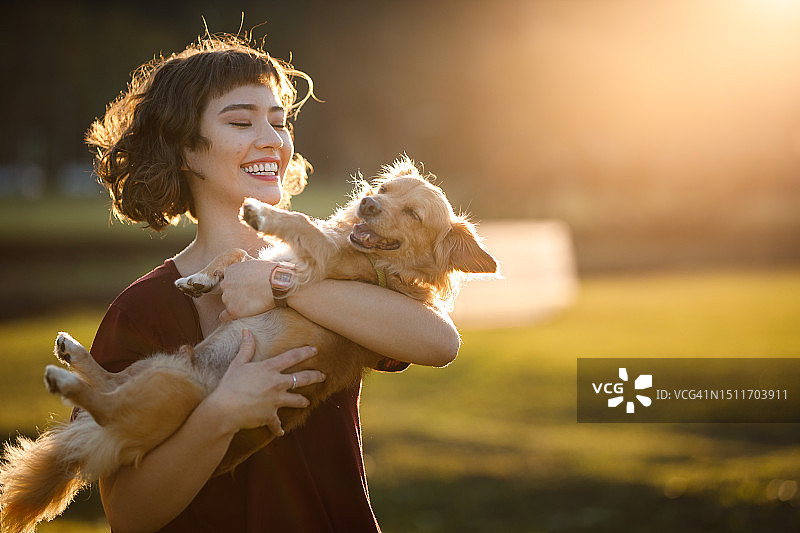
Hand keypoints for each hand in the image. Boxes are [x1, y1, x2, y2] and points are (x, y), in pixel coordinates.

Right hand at [205, 330, 324, 436]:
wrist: (225, 409)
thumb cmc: (230, 384)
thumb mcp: (238, 364)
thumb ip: (246, 348)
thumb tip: (247, 331)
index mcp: (270, 368)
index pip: (292, 357)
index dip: (306, 352)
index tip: (316, 349)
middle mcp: (277, 383)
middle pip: (303, 378)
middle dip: (315, 376)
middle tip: (323, 376)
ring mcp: (276, 400)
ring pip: (297, 400)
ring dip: (302, 401)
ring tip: (307, 402)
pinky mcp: (271, 416)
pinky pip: (277, 424)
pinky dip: (278, 429)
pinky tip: (281, 432)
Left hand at [219, 260, 276, 320]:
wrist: (275, 283)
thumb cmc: (268, 273)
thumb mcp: (252, 263)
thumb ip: (243, 269)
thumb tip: (244, 274)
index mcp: (229, 271)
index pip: (228, 280)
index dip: (237, 285)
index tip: (244, 288)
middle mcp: (225, 284)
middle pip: (227, 292)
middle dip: (236, 294)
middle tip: (249, 296)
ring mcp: (227, 297)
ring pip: (228, 303)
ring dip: (236, 304)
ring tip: (250, 304)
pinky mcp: (233, 310)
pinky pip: (224, 316)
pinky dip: (228, 317)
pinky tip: (235, 316)